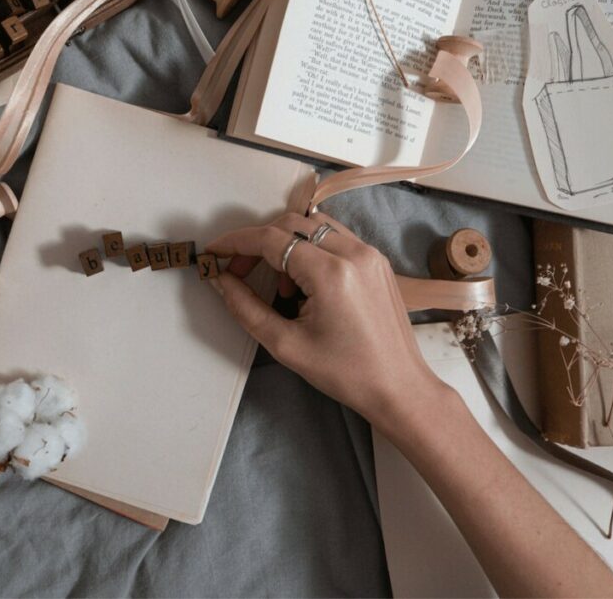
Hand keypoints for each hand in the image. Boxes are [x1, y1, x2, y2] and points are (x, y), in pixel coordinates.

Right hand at [206, 212, 445, 431]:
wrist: (399, 387)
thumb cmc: (345, 373)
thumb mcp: (286, 345)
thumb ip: (246, 308)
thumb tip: (220, 280)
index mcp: (331, 273)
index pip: (271, 239)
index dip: (235, 242)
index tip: (214, 252)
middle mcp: (354, 253)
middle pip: (290, 224)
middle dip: (257, 243)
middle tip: (238, 272)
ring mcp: (369, 253)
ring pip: (312, 226)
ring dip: (284, 244)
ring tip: (276, 284)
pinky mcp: (376, 261)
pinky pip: (333, 238)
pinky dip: (309, 250)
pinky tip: (303, 283)